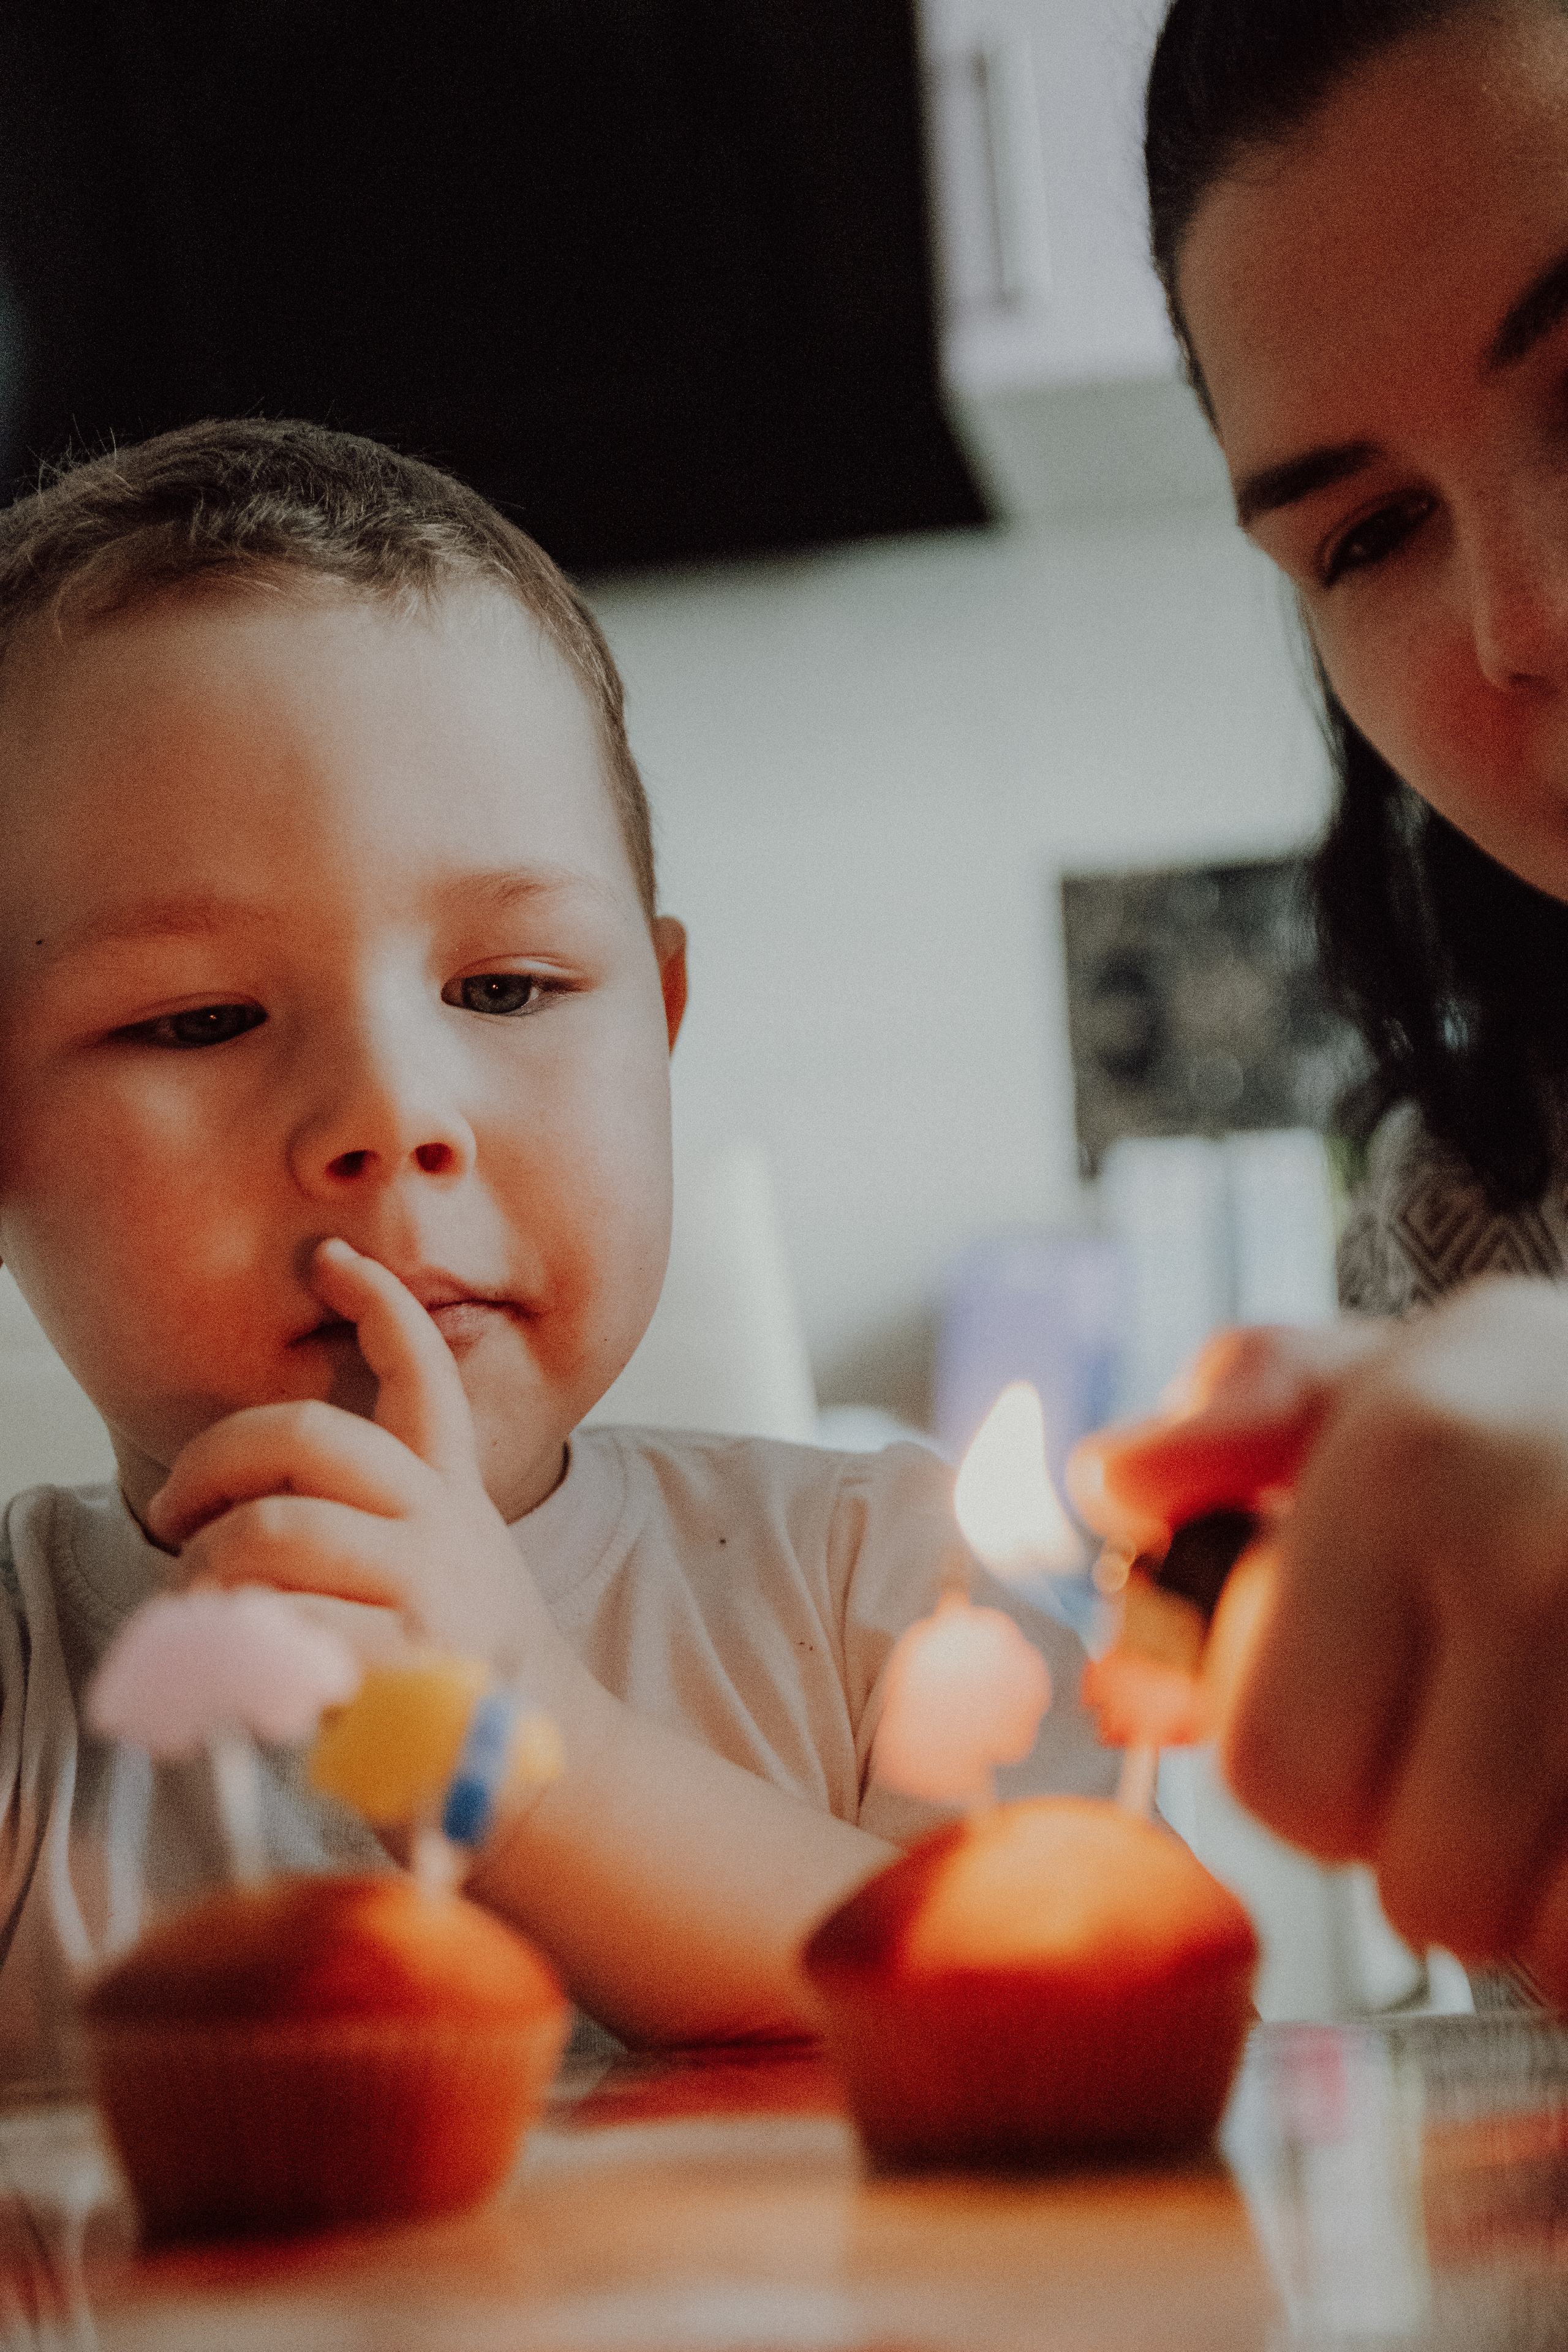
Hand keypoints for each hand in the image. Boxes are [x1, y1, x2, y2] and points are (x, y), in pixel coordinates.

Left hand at [145, 1239, 553, 1667]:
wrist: (541, 1757)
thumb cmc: (458, 1664)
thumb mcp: (438, 1567)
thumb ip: (364, 1522)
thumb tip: (225, 1515)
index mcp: (450, 1492)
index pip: (424, 1374)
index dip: (382, 1305)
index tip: (333, 1258)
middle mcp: (442, 1522)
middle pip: (306, 1436)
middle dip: (210, 1464)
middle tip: (167, 1516)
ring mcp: (426, 1584)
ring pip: (273, 1529)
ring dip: (205, 1569)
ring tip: (196, 1610)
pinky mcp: (404, 1654)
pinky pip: (277, 1620)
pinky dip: (233, 1641)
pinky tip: (233, 1665)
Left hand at [1073, 1282, 1567, 1995]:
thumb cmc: (1545, 1406)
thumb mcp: (1389, 1368)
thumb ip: (1236, 1412)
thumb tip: (1116, 1483)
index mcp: (1403, 1474)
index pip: (1276, 1770)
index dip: (1300, 1773)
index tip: (1348, 1717)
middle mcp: (1529, 1570)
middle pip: (1423, 1885)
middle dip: (1425, 1846)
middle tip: (1460, 1749)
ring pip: (1541, 1937)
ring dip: (1528, 1888)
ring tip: (1534, 1766)